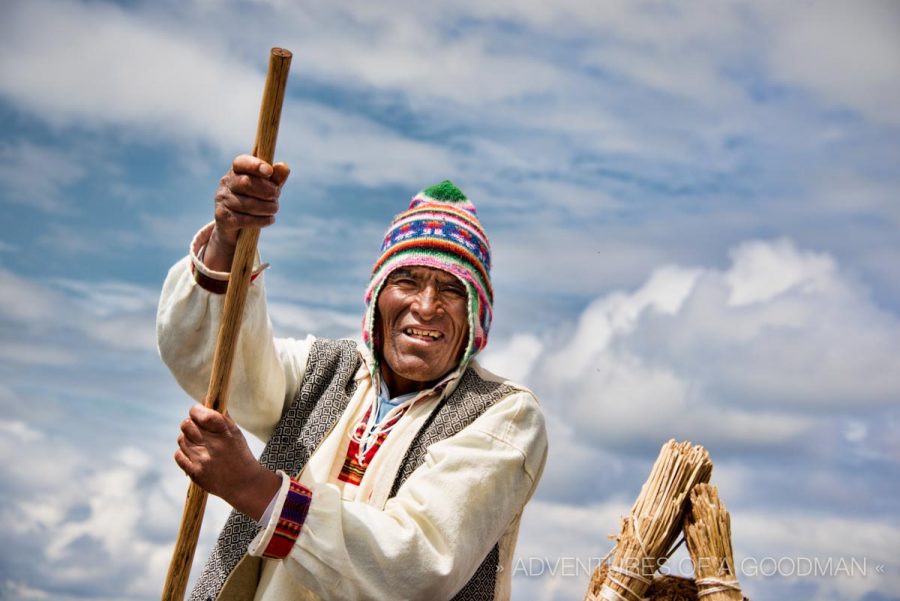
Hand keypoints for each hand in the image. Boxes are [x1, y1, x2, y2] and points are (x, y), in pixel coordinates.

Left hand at [174, 404, 280, 520]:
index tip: (197, 412)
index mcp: (224, 432)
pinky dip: (183, 453)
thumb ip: (221, 416)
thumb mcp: (235, 433)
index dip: (195, 410)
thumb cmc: (239, 454)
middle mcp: (212, 445)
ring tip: (198, 444)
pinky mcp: (195, 473)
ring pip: (181, 440)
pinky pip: (178, 455)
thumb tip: (206, 399)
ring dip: (187, 439)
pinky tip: (193, 454)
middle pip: (186, 425)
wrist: (243, 484)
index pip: (200, 413)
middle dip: (189, 424)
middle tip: (196, 428)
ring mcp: (202, 459)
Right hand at [205, 154, 290, 271]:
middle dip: (267, 190)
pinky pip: (246, 219)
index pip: (241, 162)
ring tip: (274, 209)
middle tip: (276, 196)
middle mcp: (226, 183)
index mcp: (236, 171)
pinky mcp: (223, 218)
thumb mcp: (267, 188)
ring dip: (268, 207)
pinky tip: (270, 219)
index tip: (269, 171)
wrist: (234, 227)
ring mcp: (222, 200)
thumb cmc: (254, 200)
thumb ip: (276, 178)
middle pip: (246, 183)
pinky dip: (262, 220)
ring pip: (248, 204)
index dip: (255, 165)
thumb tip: (284, 167)